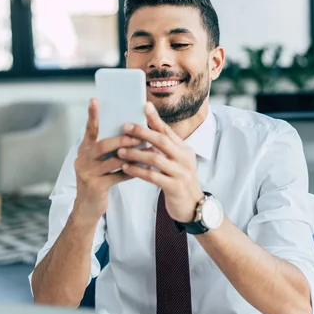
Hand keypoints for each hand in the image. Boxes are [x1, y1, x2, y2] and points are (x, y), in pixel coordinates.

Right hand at [73, 99, 140, 222]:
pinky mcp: (96, 187)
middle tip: (138, 135)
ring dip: (132, 155)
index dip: (92, 115)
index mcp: (84, 150)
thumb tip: (128, 131)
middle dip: (122, 139)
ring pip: (112, 161)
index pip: (89, 130)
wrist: (87, 208)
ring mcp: (88, 173)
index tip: (95, 99)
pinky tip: (144, 168)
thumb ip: (107, 149)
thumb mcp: (98, 163)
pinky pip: (118, 176)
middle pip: (102, 145)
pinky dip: (132, 171)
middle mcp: (82, 160)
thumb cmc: (98, 180)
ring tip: (148, 150)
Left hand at [118, 102, 203, 222]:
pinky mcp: (175, 187)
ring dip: (136, 153)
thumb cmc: (180, 182)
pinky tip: (126, 168)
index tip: (144, 106)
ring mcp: (181, 173)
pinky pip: (153, 176)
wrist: (193, 207)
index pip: (168, 131)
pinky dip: (138, 171)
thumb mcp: (177, 162)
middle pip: (162, 141)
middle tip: (125, 127)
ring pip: (155, 158)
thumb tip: (148, 132)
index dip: (156, 119)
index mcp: (185, 150)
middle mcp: (185, 158)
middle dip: (142, 132)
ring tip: (120, 150)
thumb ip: (166, 149)